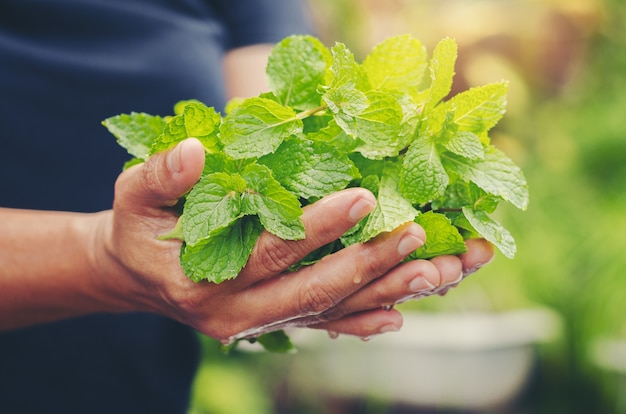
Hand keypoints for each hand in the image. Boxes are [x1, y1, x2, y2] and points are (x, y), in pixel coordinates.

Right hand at [92, 138, 493, 342]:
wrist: (136, 274)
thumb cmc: (138, 228)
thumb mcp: (133, 196)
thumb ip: (160, 176)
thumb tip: (192, 151)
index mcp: (202, 280)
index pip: (270, 252)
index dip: (317, 226)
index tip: (363, 196)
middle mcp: (235, 313)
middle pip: (314, 290)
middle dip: (369, 262)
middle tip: (418, 232)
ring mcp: (257, 323)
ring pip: (329, 312)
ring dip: (383, 292)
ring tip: (434, 271)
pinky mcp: (271, 323)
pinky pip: (324, 326)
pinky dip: (362, 321)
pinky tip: (399, 313)